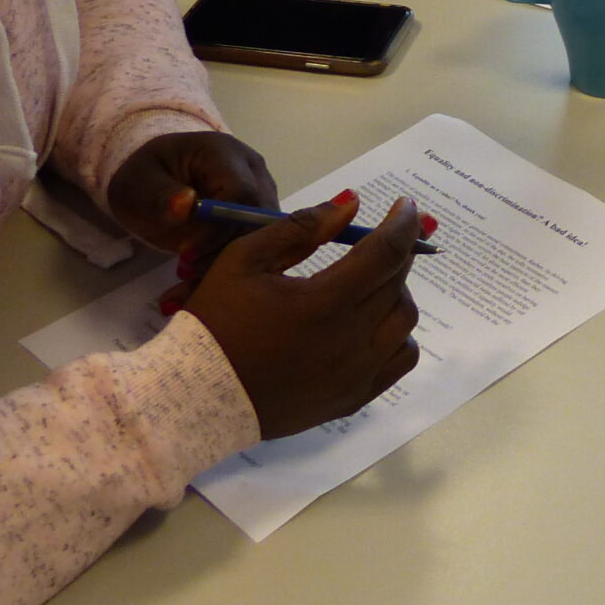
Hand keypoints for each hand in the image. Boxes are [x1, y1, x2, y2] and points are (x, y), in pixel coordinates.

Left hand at [106, 130, 278, 286]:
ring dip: (230, 262)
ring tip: (191, 277)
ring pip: (261, 234)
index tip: (187, 254)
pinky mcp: (257, 214)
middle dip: (226, 250)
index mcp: (224, 153)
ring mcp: (260, 191)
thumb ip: (160, 195)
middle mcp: (252, 169)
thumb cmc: (145, 176)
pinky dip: (230, 266)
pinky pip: (255, 243)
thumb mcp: (139, 183)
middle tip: (189, 270)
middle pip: (259, 217)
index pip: (241, 193)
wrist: (154, 177)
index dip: (219, 228)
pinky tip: (201, 279)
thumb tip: (186, 205)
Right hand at [184, 193, 424, 437]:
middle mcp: (350, 341)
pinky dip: (398, 335)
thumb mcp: (245, 259)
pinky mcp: (354, 399)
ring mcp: (356, 375)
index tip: (406, 206)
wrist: (197, 396)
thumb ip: (301, 228)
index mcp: (324, 302)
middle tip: (379, 241)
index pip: (386, 253)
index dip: (403, 224)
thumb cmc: (217, 321)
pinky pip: (400, 361)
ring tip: (370, 283)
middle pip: (398, 284)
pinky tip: (374, 324)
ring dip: (396, 293)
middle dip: (395, 253)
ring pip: (405, 322)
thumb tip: (351, 204)